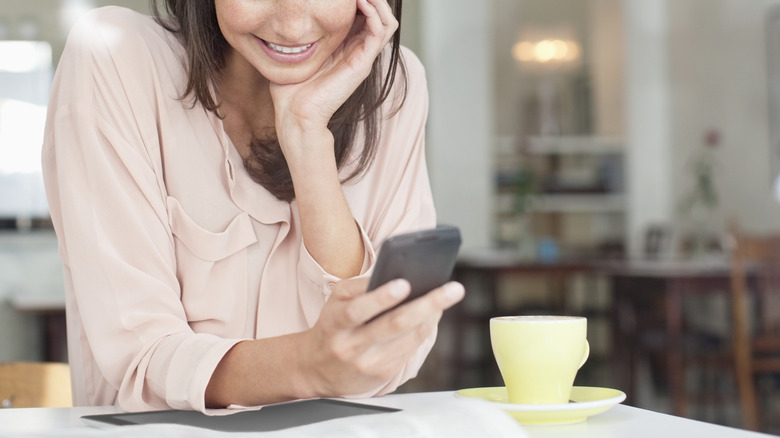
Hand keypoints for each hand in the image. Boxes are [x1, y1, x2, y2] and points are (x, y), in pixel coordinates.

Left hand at [270, 0, 398, 139]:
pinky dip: (373, 13)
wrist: (295, 114)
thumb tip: (285, 17)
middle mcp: (358, 49)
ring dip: (377, 1)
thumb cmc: (290, 88)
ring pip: (387, 21)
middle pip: (379, 14)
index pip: (364, 14)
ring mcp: (363, 56)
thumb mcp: (295, 52)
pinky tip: (359, 2)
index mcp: (344, 46)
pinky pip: (380, 32)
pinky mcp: (363, 63)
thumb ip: (299, 35)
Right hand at [300, 277, 464, 397]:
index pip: (357, 310)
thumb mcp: (335, 302)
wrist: (315, 369)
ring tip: (447, 297)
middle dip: (426, 304)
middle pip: (393, 324)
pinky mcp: (380, 375)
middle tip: (452, 289)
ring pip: (407, 339)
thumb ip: (360, 288)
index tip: (404, 283)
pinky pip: (409, 350)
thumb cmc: (332, 326)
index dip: (381, 298)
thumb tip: (394, 272)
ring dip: (431, 317)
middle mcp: (350, 345)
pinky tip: (433, 316)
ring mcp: (366, 363)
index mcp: (334, 322)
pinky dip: (424, 331)